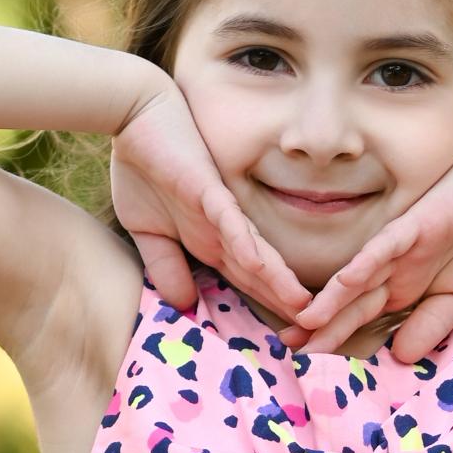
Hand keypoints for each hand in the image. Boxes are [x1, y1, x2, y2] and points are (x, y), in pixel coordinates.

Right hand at [110, 81, 313, 321]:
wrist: (133, 113)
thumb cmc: (143, 167)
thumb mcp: (148, 230)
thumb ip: (166, 267)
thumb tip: (182, 305)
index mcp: (214, 241)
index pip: (251, 284)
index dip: (270, 310)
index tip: (294, 339)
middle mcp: (224, 231)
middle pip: (264, 277)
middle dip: (289, 307)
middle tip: (319, 337)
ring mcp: (220, 211)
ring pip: (258, 254)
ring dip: (281, 284)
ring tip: (307, 312)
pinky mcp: (209, 190)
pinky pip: (231, 221)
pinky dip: (246, 244)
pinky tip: (264, 268)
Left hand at [272, 128, 452, 360]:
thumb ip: (430, 326)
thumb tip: (402, 357)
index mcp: (398, 290)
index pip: (361, 320)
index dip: (337, 340)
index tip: (309, 361)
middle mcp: (389, 272)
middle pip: (349, 305)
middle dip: (320, 327)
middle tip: (287, 346)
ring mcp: (396, 250)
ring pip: (358, 280)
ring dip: (332, 301)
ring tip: (306, 323)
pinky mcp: (410, 227)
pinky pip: (384, 247)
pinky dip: (367, 264)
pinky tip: (346, 283)